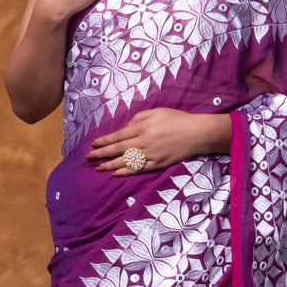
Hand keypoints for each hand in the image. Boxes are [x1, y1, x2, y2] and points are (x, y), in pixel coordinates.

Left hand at [86, 109, 231, 174]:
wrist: (197, 133)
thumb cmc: (177, 120)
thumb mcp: (157, 112)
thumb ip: (139, 118)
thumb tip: (126, 127)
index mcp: (143, 127)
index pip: (119, 135)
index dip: (105, 141)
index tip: (93, 145)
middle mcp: (145, 141)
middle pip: (119, 149)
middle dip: (103, 154)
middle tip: (89, 158)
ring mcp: (152, 154)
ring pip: (127, 161)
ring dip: (111, 164)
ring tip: (99, 168)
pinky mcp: (159, 163)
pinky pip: (140, 169)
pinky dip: (128, 171)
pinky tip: (117, 173)